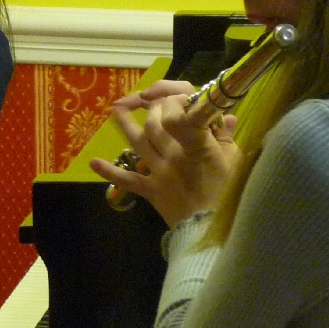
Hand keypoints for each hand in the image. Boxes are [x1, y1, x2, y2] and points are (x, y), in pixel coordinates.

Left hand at [89, 84, 239, 227]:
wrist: (212, 229)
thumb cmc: (229, 193)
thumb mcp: (234, 163)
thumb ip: (226, 137)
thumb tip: (227, 116)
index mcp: (198, 144)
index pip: (182, 114)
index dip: (175, 101)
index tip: (176, 98)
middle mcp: (175, 154)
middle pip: (157, 124)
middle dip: (152, 109)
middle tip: (150, 102)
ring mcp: (160, 171)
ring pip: (139, 142)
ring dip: (126, 125)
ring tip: (115, 109)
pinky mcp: (150, 190)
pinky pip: (128, 179)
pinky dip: (110, 171)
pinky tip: (94, 162)